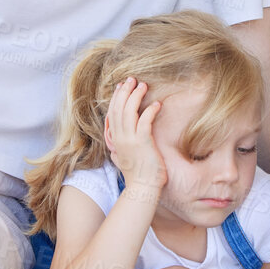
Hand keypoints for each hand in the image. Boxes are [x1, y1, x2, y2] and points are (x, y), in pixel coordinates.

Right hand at [103, 77, 166, 194]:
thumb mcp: (122, 156)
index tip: (122, 86)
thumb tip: (115, 138)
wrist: (142, 189)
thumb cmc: (137, 174)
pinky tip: (157, 104)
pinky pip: (144, 121)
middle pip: (119, 108)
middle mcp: (119, 138)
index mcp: (114, 139)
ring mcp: (129, 140)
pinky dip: (150, 111)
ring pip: (129, 111)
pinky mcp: (142, 143)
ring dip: (136, 96)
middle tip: (132, 79)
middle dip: (125, 91)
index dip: (117, 98)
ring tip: (144, 86)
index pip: (112, 113)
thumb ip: (118, 145)